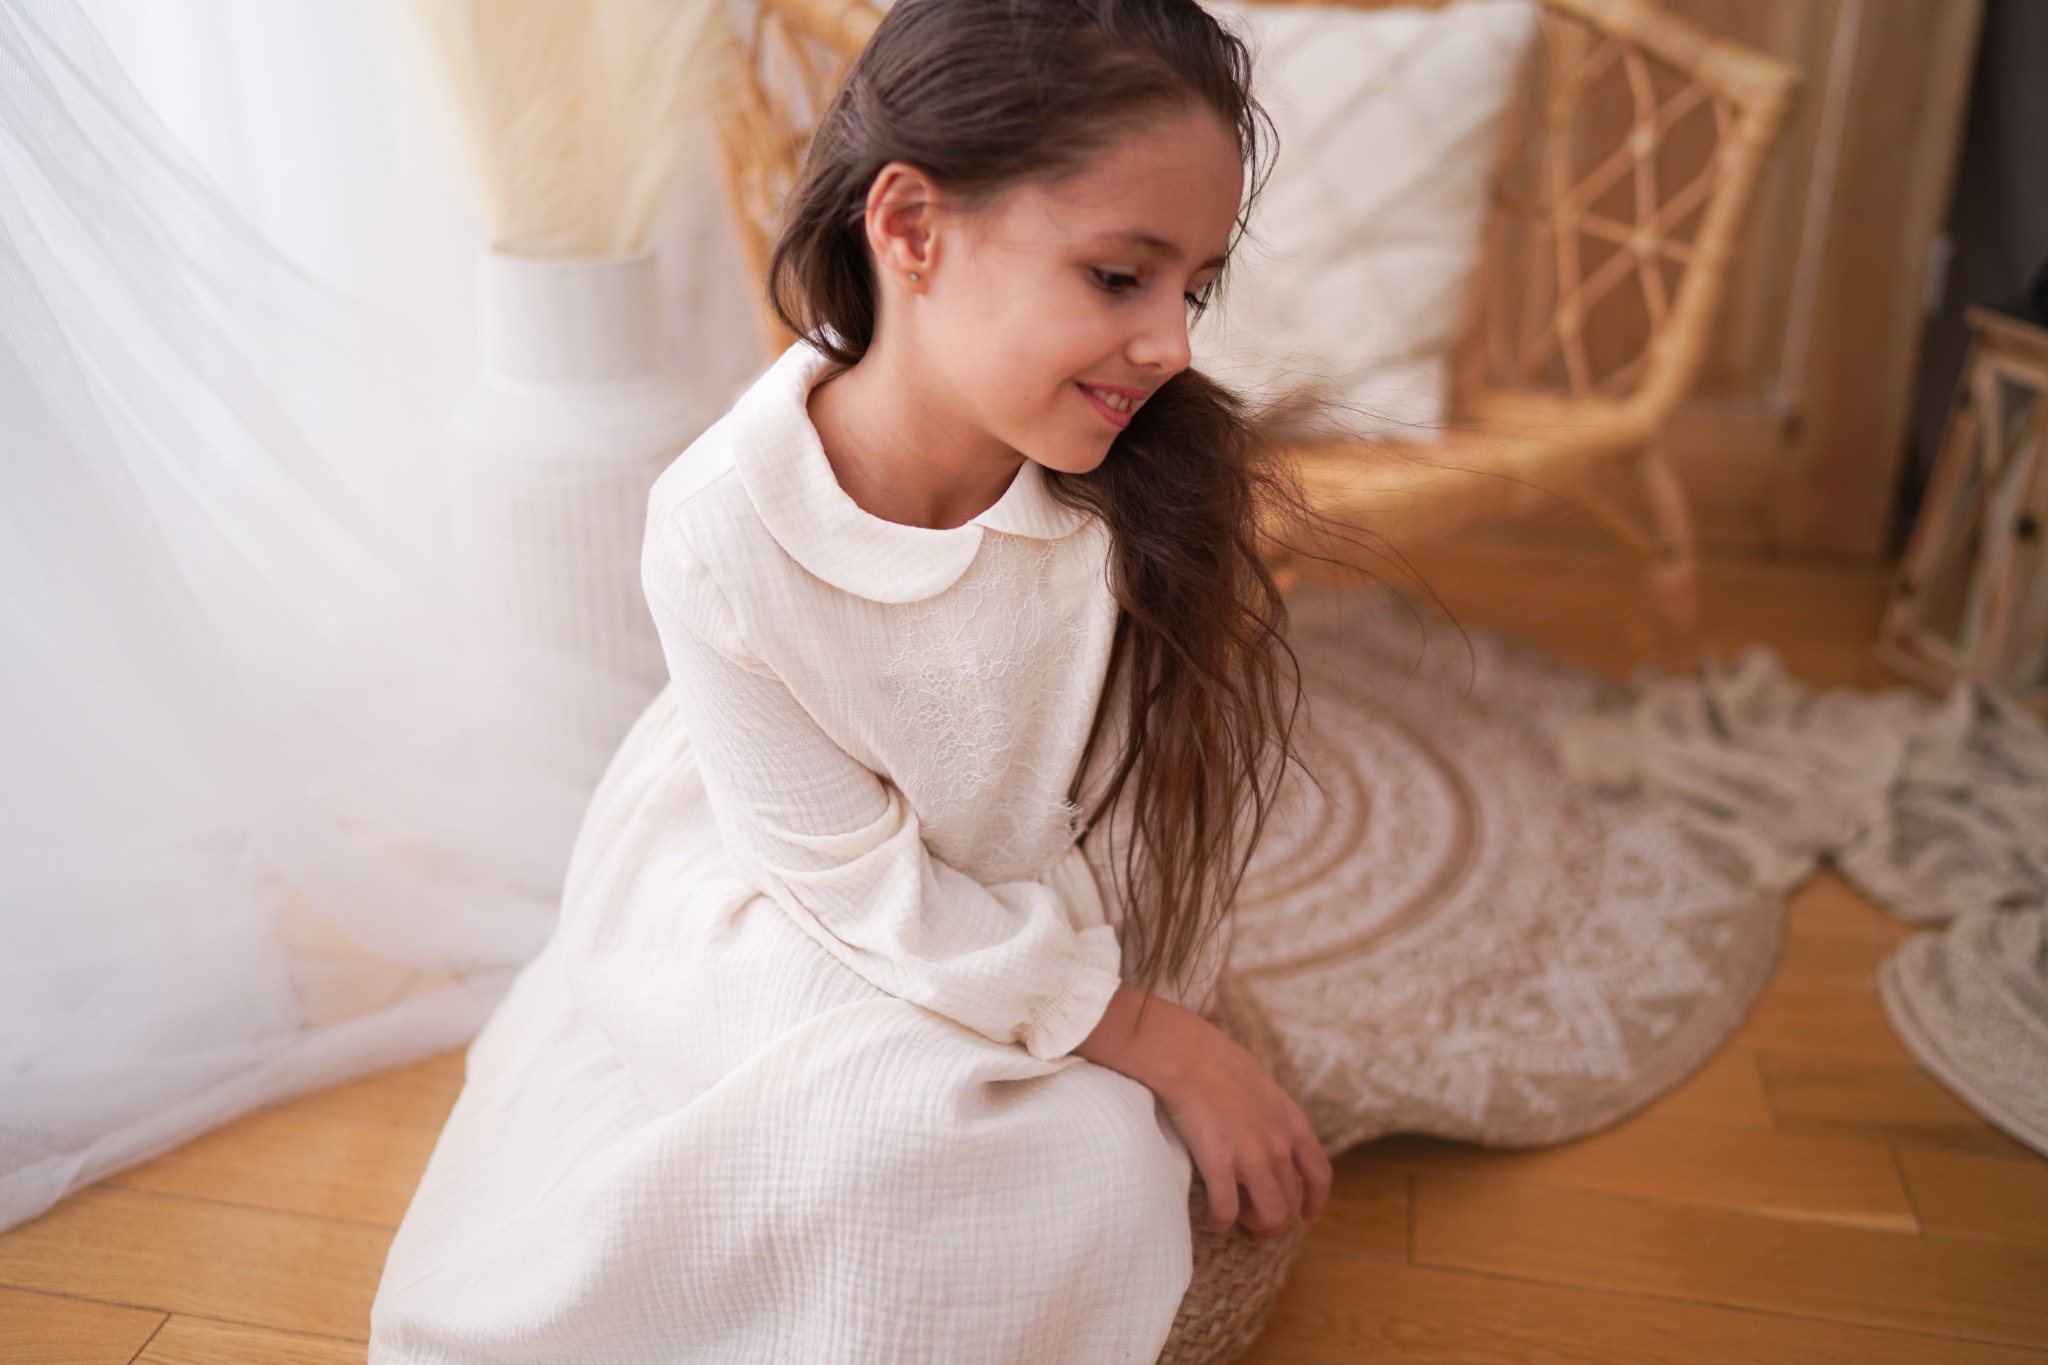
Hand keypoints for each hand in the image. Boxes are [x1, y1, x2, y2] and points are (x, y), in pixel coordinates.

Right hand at [1074, 984, 1331, 1239]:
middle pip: (1290, 1203)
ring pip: (1269, 1216)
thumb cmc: (1214, 1060)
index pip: (1320, 1174)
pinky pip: (1228, 1212)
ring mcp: (1253, 1156)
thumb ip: (1272, 1113)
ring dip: (1252, 1225)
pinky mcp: (1221, 1164)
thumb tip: (1271, 1132)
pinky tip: (1209, 1218)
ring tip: (1233, 1219)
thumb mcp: (1261, 1084)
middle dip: (1273, 1221)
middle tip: (1252, 1224)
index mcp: (1292, 1123)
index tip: (1306, 1215)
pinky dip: (1220, 1222)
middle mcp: (1279, 1145)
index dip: (1315, 1201)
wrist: (1185, 1052)